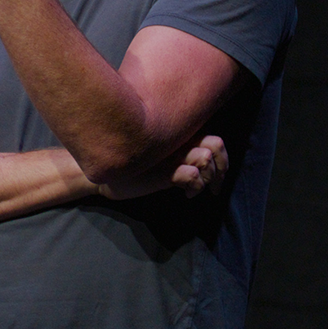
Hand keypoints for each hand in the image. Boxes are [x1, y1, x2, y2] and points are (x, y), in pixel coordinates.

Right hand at [98, 135, 228, 200]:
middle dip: (221, 169)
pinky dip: (196, 187)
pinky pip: (192, 175)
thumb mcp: (159, 157)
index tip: (218, 176)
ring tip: (195, 189)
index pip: (214, 138)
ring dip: (208, 179)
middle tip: (214, 187)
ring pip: (206, 159)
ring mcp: (170, 154)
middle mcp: (176, 140)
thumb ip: (177, 153)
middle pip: (216, 145)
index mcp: (177, 134)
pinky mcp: (163, 171)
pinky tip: (185, 194)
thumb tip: (204, 164)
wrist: (104, 175)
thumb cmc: (131, 164)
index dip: (223, 159)